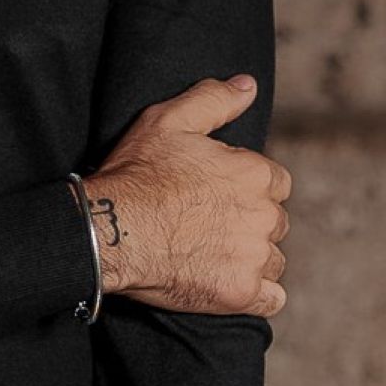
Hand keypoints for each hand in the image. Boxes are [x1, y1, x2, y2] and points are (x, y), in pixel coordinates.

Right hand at [84, 75, 291, 317]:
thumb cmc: (137, 173)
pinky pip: (271, 299)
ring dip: (252, 258)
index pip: (276, 183)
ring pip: (273, 260)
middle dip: (251, 223)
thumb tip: (248, 86)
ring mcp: (254, 257)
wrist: (110, 230)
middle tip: (210, 225)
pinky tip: (228, 282)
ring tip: (213, 254)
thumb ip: (214, 99)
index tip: (218, 194)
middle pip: (274, 222)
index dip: (247, 188)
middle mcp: (264, 216)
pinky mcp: (241, 293)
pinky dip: (256, 293)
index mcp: (256, 174)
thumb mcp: (168, 120)